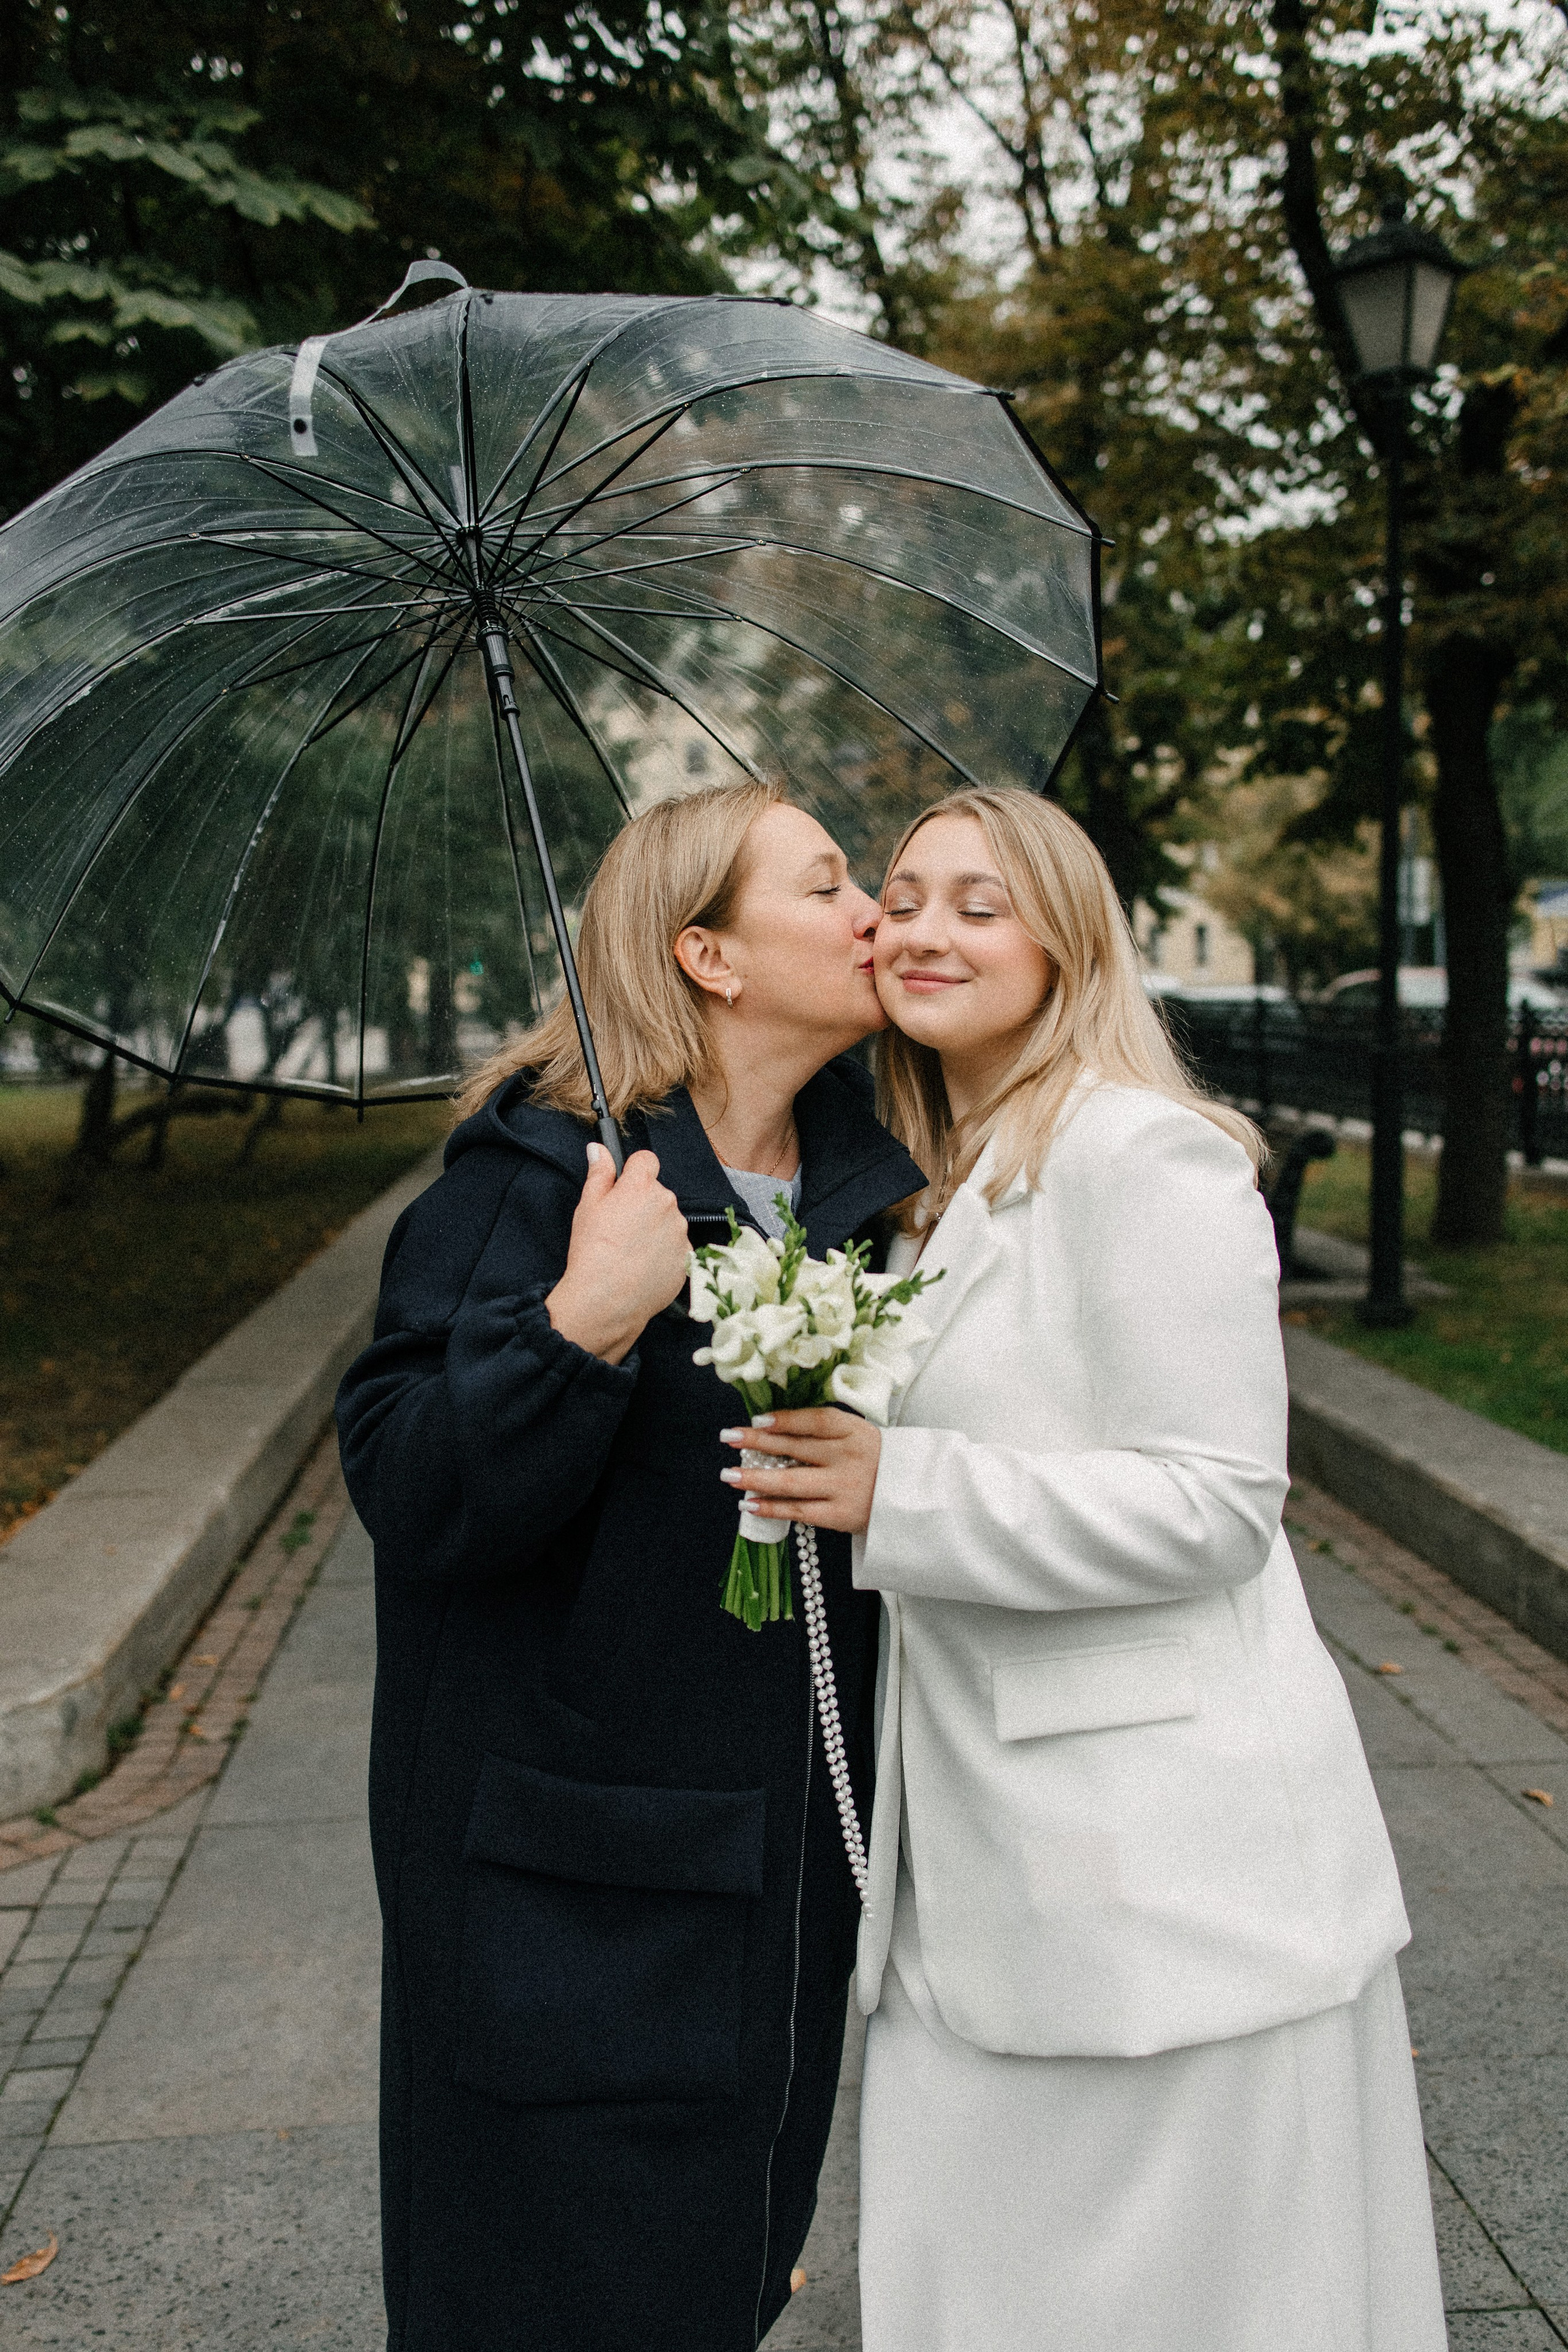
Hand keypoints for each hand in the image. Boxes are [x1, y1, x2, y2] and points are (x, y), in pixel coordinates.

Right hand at [547, 1145, 688, 1364]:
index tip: (623, 1187)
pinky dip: (664, 1253)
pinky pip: (676, 1247)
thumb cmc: (592, 1252)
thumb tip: (599, 1149)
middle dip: (642, 1204)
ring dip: (655, 1229)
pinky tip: (643, 1266)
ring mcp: (680, 1231)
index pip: (646, 1160)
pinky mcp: (687, 1257)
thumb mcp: (587, 1206)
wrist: (607, 1299)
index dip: (633, 1172)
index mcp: (641, 1186)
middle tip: (620, 1228)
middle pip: (658, 1193)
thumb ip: (599, 1173)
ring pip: (668, 1220)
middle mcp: (667, 1203)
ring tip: (631, 1251)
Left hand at [720, 1407, 881, 1535]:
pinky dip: (772, 1507)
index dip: (785, 1419)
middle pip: (796, 1448)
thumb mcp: (859, 1436)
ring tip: (729, 1475)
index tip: (757, 1419)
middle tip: (728, 1436)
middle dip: (757, 1442)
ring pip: (791, 1481)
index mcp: (855, 1432)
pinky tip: (749, 1503)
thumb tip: (773, 1429)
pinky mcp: (840, 1515)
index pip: (815, 1421)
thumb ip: (825, 1433)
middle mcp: (848, 1457)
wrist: (913, 1499)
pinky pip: (799, 1510)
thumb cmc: (876, 1463)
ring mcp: (843, 1487)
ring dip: (756, 1477)